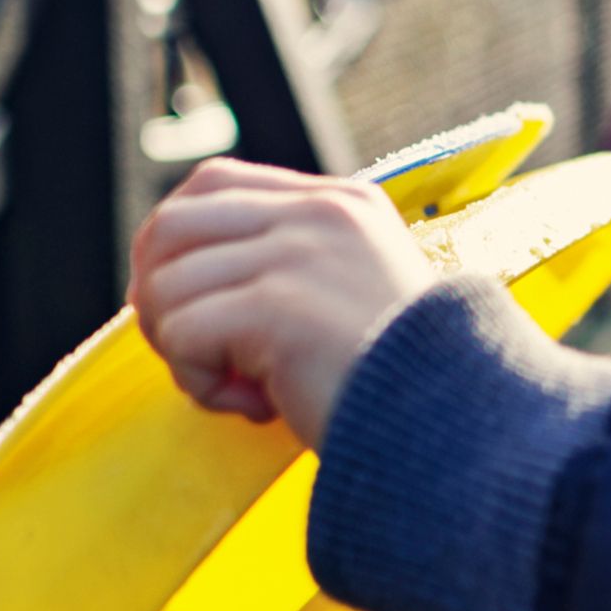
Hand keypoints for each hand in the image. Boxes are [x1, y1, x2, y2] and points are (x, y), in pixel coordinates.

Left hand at [129, 158, 439, 444]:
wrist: (454, 426)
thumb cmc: (402, 383)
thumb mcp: (354, 295)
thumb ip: (291, 269)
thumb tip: (173, 284)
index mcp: (341, 203)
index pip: (214, 184)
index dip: (177, 247)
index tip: (188, 306)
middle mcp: (318, 214)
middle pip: (171, 224)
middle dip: (157, 295)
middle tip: (192, 351)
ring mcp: (298, 254)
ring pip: (165, 285)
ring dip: (182, 351)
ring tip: (239, 389)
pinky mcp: (276, 306)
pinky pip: (181, 334)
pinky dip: (200, 383)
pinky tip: (256, 405)